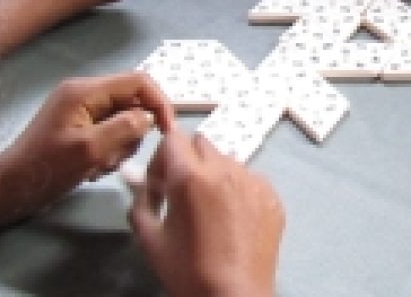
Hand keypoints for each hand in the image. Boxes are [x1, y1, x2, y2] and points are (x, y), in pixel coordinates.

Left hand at [0, 72, 175, 224]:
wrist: (9, 188)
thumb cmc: (45, 168)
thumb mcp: (89, 150)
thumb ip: (123, 128)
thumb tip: (148, 117)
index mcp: (85, 91)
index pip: (138, 82)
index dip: (159, 103)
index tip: (167, 132)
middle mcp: (84, 94)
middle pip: (132, 103)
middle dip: (133, 133)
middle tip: (113, 160)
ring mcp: (80, 111)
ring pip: (123, 122)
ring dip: (119, 148)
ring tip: (97, 167)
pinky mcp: (78, 127)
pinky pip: (109, 134)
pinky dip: (108, 153)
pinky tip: (90, 170)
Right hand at [130, 130, 283, 296]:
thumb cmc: (188, 271)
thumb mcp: (151, 240)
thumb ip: (141, 202)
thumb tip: (138, 182)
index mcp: (191, 176)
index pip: (172, 138)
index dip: (160, 159)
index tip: (159, 185)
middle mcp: (225, 169)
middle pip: (201, 144)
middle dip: (186, 162)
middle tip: (181, 194)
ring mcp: (253, 181)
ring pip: (227, 160)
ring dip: (213, 175)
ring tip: (209, 209)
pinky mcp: (272, 196)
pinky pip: (249, 179)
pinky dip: (237, 190)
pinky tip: (232, 220)